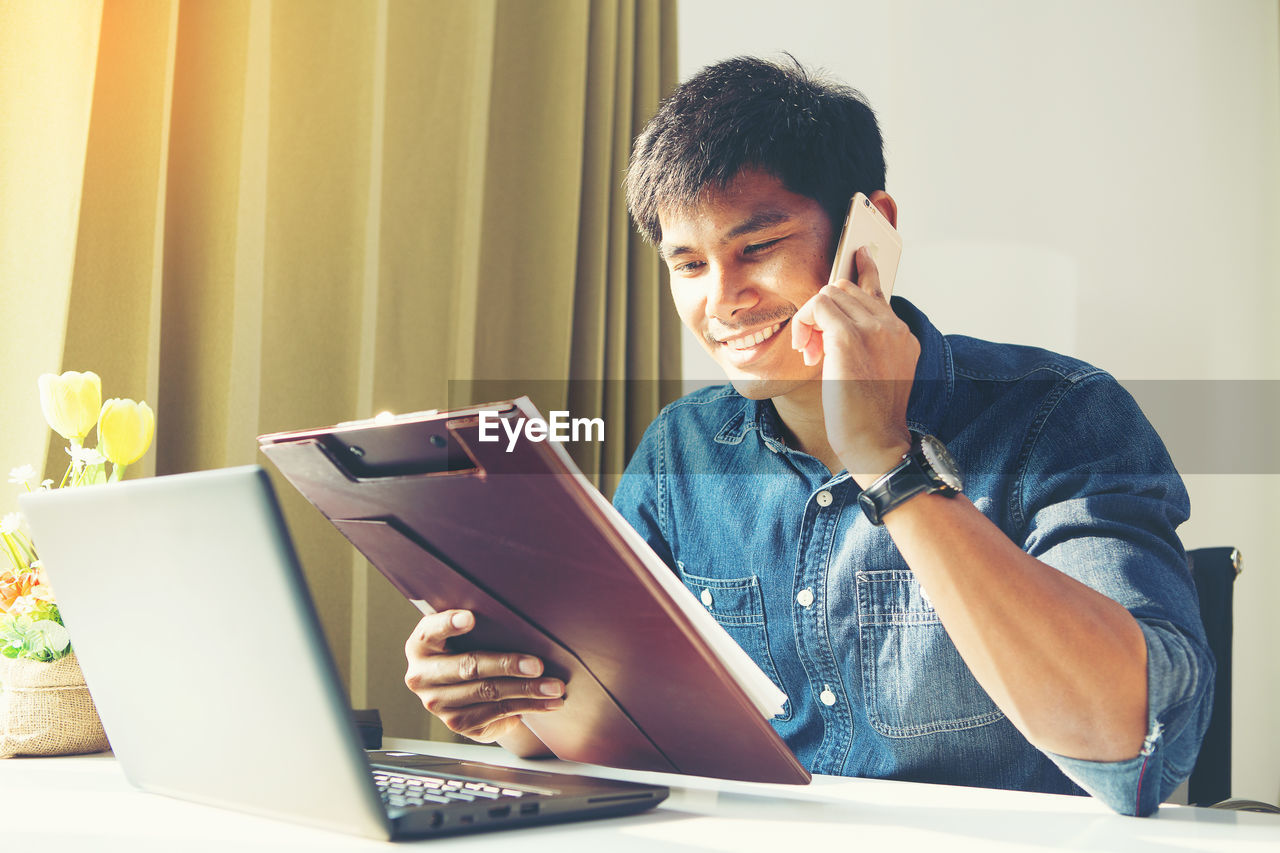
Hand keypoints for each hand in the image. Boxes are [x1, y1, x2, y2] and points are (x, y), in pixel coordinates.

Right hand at [404, 610, 564, 742]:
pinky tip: (547, 702)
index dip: (449, 624)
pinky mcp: (458, 724)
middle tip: (538, 665)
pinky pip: (497, 713)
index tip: (470, 618)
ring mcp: (438, 704)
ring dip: (527, 691)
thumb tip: (519, 608)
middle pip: (469, 667)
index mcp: (420, 646)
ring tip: (554, 687)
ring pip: (488, 694)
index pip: (430, 632)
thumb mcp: (466, 632)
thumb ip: (478, 622)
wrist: (466, 686)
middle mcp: (422, 677)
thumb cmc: (470, 647)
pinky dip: (528, 707)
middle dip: (508, 665)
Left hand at [791, 246, 918, 482]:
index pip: (876, 288)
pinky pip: (818, 305)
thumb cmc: (870, 417)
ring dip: (811, 320)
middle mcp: (892, 326)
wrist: (876, 443)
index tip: (856, 256)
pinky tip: (806, 349)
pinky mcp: (850, 336)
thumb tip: (833, 327)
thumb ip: (868, 345)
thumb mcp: (878, 374)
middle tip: (814, 347)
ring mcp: (875, 328)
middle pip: (846, 288)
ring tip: (812, 353)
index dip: (861, 273)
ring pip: (831, 293)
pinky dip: (805, 323)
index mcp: (902, 334)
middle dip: (824, 311)